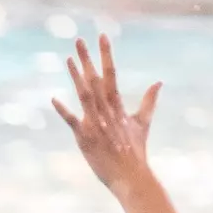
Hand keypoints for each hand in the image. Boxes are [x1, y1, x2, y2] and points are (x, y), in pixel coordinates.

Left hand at [52, 35, 161, 198]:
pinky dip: (64, 111)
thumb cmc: (136, 151)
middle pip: (95, 80)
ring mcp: (96, 124)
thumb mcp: (143, 123)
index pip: (111, 74)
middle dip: (87, 59)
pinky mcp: (85, 139)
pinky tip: (54, 98)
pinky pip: (73, 122)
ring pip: (85, 95)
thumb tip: (159, 82)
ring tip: (69, 58)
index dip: (106, 55)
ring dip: (76, 76)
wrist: (131, 176)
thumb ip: (149, 101)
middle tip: (78, 40)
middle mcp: (107, 112)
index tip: (101, 36)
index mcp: (118, 107)